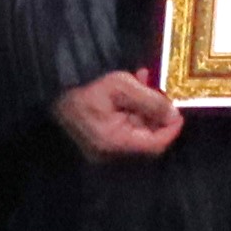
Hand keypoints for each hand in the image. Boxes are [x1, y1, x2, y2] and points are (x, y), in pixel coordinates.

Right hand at [52, 69, 180, 161]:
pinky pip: (121, 125)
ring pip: (134, 129)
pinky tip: (132, 85)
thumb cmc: (84, 85)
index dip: (171, 130)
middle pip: (146, 137)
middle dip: (157, 113)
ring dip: (144, 106)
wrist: (51, 85)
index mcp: (114, 141)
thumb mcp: (122, 87)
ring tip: (143, 79)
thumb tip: (174, 114)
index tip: (179, 112)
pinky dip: (130, 108)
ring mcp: (102, 145)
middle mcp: (109, 150)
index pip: (154, 145)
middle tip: (161, 90)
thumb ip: (151, 101)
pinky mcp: (97, 136)